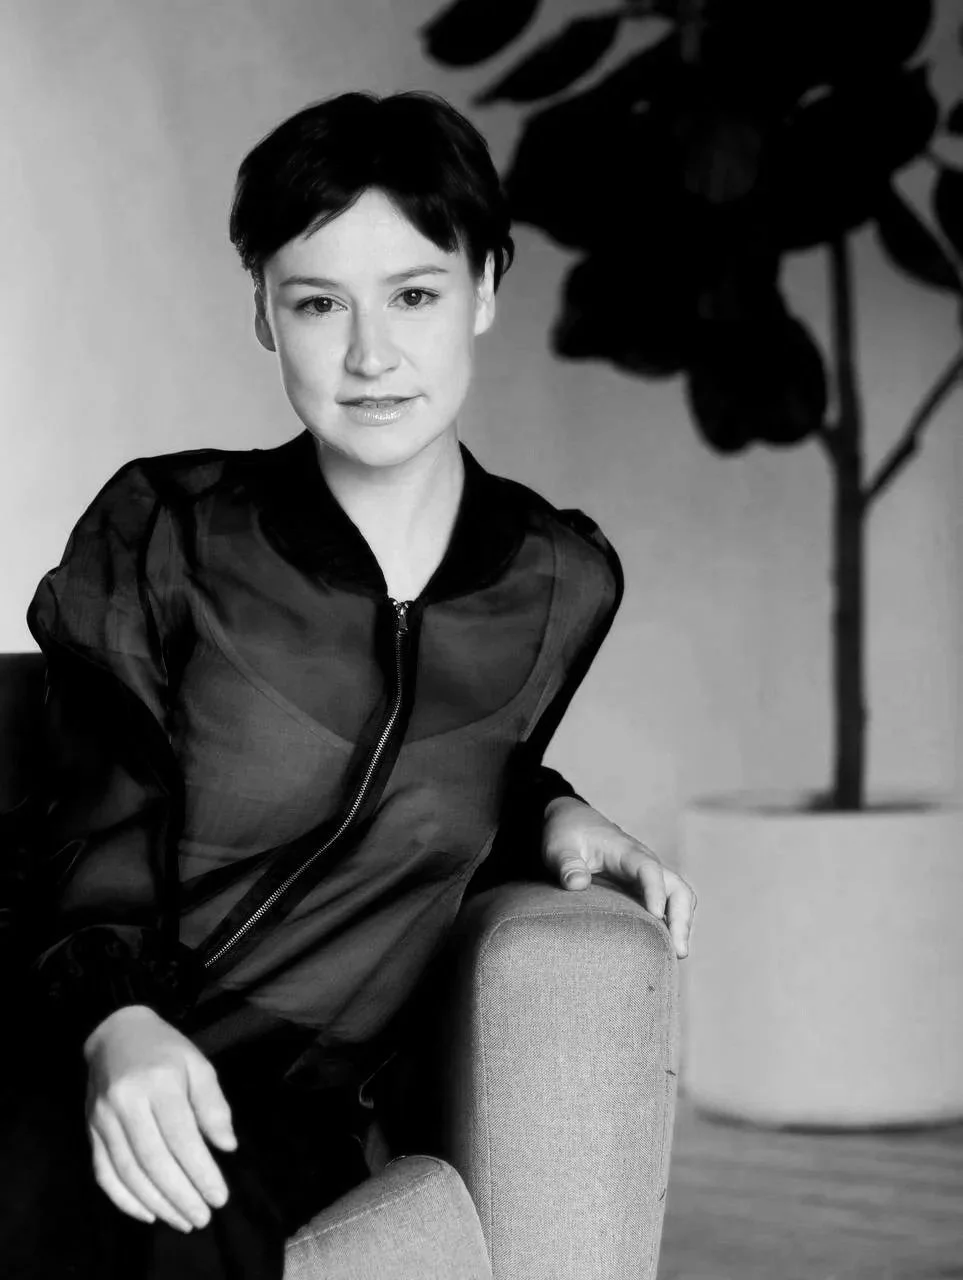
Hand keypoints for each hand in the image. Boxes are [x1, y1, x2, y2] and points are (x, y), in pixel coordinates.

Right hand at [83, 1005, 236, 1231]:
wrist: (115, 1034)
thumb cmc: (165, 1049)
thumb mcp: (197, 1065)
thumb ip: (212, 1105)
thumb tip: (227, 1146)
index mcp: (159, 1082)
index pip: (182, 1137)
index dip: (201, 1172)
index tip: (219, 1197)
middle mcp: (126, 1103)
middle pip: (154, 1160)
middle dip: (180, 1195)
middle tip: (202, 1218)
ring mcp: (103, 1119)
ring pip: (128, 1172)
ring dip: (156, 1203)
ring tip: (182, 1221)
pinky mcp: (90, 1131)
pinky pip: (104, 1173)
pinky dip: (124, 1199)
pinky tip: (148, 1214)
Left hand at [542, 797, 696, 958]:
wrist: (572, 822)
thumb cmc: (567, 833)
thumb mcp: (558, 846)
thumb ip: (566, 863)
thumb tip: (577, 884)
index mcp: (626, 851)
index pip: (649, 869)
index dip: (655, 891)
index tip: (654, 915)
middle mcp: (644, 864)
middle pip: (677, 888)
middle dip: (681, 918)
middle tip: (677, 951)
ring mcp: (646, 878)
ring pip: (678, 899)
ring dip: (681, 925)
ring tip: (674, 957)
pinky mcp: (642, 890)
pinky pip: (666, 906)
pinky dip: (669, 926)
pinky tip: (661, 949)